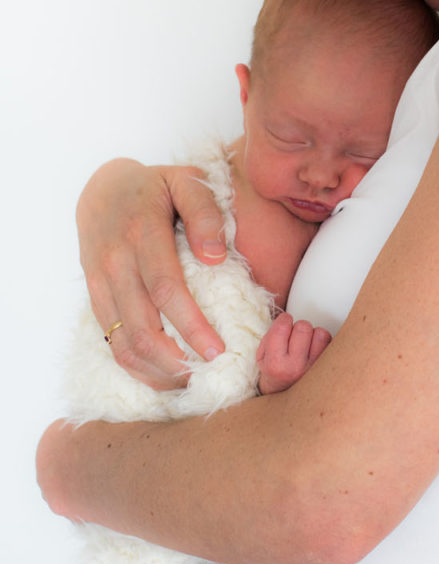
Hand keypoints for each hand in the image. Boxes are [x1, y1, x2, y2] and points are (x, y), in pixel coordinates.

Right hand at [77, 159, 226, 388]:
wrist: (102, 189)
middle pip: (141, 327)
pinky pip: (111, 341)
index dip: (191, 325)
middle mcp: (115, 262)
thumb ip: (205, 212)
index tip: (218, 350)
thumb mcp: (186, 180)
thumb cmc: (155, 186)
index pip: (165, 289)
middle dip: (176, 361)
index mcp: (142, 232)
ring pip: (122, 343)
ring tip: (191, 383)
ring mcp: (100, 283)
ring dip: (156, 371)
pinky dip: (137, 366)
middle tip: (210, 374)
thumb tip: (215, 257)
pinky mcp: (95, 297)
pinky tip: (165, 375)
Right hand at [256, 313, 331, 393]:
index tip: (283, 325)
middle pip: (303, 326)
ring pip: (319, 332)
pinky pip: (330, 341)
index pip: (283, 326)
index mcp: (276, 364)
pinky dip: (323, 341)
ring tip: (305, 344)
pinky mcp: (328, 368)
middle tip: (293, 338)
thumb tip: (286, 317)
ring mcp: (315, 369)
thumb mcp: (262, 356)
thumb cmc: (274, 370)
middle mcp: (296, 368)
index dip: (283, 320)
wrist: (286, 397)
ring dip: (312, 334)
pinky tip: (315, 349)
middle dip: (297, 327)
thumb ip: (271, 335)